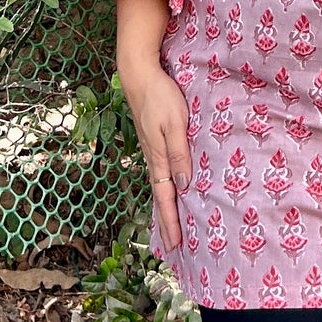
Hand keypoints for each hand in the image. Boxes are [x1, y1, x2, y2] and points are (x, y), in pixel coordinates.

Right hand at [119, 58, 190, 252]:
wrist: (138, 75)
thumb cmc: (160, 97)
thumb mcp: (175, 124)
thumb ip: (179, 154)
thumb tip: (182, 186)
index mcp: (158, 157)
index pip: (166, 197)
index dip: (171, 222)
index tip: (175, 244)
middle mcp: (152, 158)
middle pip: (160, 197)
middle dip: (165, 222)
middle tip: (171, 246)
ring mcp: (150, 149)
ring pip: (158, 186)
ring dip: (164, 208)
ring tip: (169, 226)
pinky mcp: (151, 140)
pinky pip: (158, 172)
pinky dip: (163, 189)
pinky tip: (168, 189)